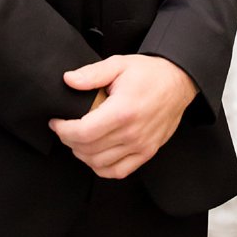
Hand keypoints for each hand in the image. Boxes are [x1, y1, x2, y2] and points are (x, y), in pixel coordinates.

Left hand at [49, 55, 196, 178]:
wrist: (179, 81)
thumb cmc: (150, 73)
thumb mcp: (120, 64)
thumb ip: (92, 74)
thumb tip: (68, 81)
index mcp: (123, 110)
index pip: (83, 132)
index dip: (63, 130)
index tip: (57, 121)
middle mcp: (132, 132)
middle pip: (87, 149)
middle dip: (69, 140)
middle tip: (65, 128)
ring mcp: (141, 145)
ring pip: (98, 163)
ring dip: (82, 153)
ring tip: (80, 139)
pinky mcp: (147, 152)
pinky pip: (117, 171)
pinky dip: (101, 167)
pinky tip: (96, 153)